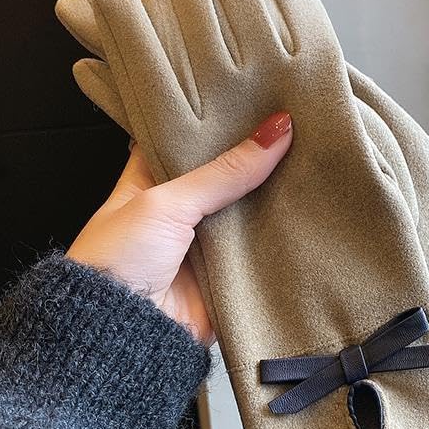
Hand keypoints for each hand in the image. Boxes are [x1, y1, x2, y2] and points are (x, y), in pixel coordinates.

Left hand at [67, 111, 291, 344]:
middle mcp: (181, 208)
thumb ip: (223, 171)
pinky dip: (281, 234)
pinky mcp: (229, 272)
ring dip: (273, 193)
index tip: (255, 93)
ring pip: (249, 209)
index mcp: (151, 179)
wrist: (121, 334)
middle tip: (296, 123)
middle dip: (256, 155)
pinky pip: (261, 248)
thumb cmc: (116, 262)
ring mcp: (207, 240)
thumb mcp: (166, 202)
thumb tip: (274, 132)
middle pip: (226, 172)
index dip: (218, 118)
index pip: (188, 138)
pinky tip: (309, 208)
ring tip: (313, 156)